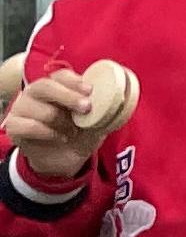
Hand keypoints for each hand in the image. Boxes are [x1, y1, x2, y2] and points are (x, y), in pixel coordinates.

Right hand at [3, 68, 110, 185]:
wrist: (63, 160)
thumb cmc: (78, 135)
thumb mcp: (95, 123)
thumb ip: (102, 111)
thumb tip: (119, 102)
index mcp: (56, 87)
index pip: (59, 76)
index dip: (73, 81)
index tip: (90, 90)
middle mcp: (35, 94)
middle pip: (44, 86)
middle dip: (68, 96)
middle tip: (86, 107)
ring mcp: (22, 108)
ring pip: (41, 110)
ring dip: (62, 123)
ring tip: (72, 131)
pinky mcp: (14, 126)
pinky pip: (30, 126)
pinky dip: (48, 133)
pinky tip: (60, 138)